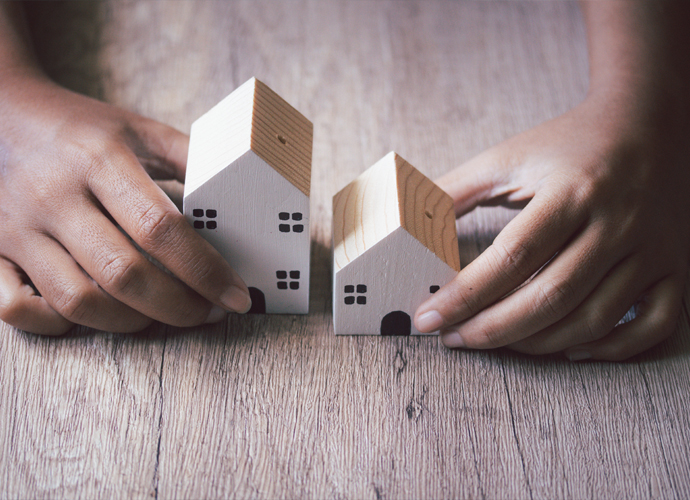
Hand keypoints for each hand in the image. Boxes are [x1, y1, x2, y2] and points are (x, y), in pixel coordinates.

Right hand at [0, 72, 250, 334]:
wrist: (1, 111)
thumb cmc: (81, 127)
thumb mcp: (138, 128)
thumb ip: (189, 158)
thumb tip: (243, 199)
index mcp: (100, 159)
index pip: (161, 227)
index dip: (205, 270)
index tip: (236, 296)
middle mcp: (55, 195)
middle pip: (123, 274)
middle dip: (178, 307)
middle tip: (207, 313)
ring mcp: (18, 226)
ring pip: (76, 300)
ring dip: (130, 322)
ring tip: (160, 316)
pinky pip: (14, 307)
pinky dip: (56, 324)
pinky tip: (92, 315)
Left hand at [414, 88, 689, 359]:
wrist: (647, 122)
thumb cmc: (567, 143)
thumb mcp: (507, 158)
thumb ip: (454, 191)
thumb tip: (404, 222)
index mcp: (571, 192)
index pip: (512, 257)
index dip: (465, 295)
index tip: (428, 318)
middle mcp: (616, 223)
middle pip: (551, 297)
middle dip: (493, 329)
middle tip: (454, 339)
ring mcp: (652, 248)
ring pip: (595, 320)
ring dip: (538, 343)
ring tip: (495, 340)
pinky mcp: (675, 266)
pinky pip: (654, 326)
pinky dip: (610, 348)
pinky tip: (567, 346)